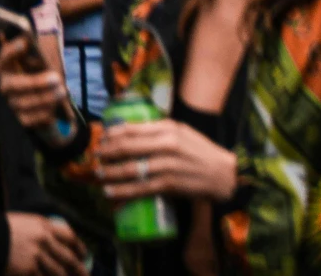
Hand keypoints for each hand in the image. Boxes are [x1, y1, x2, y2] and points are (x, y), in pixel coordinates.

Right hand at [0, 36, 68, 131]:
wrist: (46, 95)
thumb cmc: (41, 71)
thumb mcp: (39, 59)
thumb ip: (36, 53)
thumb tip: (33, 43)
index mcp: (6, 66)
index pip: (3, 57)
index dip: (11, 50)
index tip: (25, 42)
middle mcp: (5, 84)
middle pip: (13, 84)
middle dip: (36, 82)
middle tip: (56, 78)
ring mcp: (12, 102)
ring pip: (24, 103)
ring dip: (45, 98)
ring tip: (62, 91)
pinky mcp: (22, 118)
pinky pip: (30, 119)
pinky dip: (43, 113)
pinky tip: (55, 107)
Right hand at [5, 213, 87, 275]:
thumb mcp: (23, 223)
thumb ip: (39, 232)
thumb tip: (53, 245)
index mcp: (43, 225)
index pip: (69, 236)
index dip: (79, 247)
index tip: (84, 255)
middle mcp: (44, 239)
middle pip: (69, 258)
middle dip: (79, 269)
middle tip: (85, 275)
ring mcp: (37, 256)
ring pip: (59, 272)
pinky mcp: (29, 270)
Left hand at [98, 119, 237, 200]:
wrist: (225, 174)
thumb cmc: (200, 151)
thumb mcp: (180, 132)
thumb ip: (157, 130)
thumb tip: (128, 131)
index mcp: (167, 128)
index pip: (131, 128)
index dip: (111, 134)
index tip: (101, 139)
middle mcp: (166, 144)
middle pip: (127, 147)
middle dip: (106, 153)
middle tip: (95, 157)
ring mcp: (167, 165)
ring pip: (131, 169)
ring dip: (110, 173)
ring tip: (99, 175)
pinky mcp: (170, 184)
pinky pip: (141, 188)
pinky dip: (123, 191)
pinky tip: (111, 193)